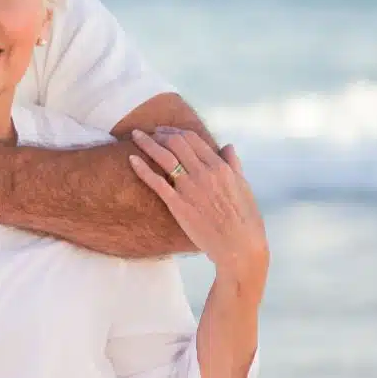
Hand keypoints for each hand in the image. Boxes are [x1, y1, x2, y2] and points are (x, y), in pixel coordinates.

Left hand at [128, 128, 268, 293]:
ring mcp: (189, 188)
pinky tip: (131, 159)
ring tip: (135, 135)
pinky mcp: (178, 205)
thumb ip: (233, 164)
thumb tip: (227, 145)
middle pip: (176, 143)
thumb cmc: (245, 219)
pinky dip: (142, 168)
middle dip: (160, 134)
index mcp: (220, 167)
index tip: (165, 130)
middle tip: (148, 132)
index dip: (176, 131)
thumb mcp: (243, 187)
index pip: (193, 139)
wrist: (239, 247)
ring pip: (164, 156)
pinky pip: (156, 182)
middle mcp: (204, 173)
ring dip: (147, 143)